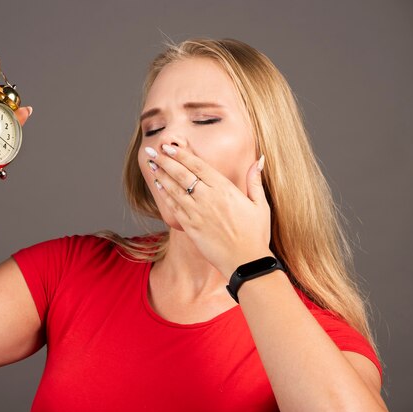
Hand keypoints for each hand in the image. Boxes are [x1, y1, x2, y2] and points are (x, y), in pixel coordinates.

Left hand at [146, 144, 272, 278]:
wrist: (246, 262)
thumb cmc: (255, 234)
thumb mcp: (261, 205)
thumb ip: (255, 181)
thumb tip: (259, 160)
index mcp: (224, 189)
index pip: (198, 166)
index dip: (182, 155)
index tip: (170, 147)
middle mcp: (208, 199)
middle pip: (182, 175)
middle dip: (165, 161)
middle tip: (153, 151)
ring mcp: (197, 213)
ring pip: (174, 190)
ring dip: (161, 175)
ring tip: (152, 165)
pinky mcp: (191, 227)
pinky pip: (174, 207)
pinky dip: (165, 195)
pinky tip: (159, 186)